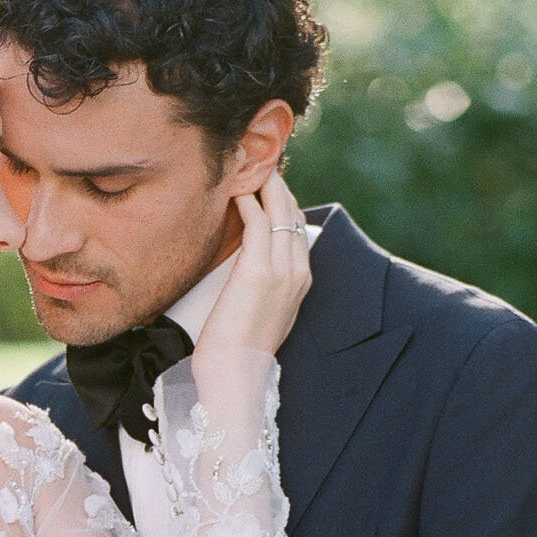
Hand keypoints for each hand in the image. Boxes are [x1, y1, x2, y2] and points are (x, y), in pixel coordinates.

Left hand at [195, 171, 311, 361]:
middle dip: (277, 185)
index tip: (266, 183)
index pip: (298, 228)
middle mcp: (299, 271)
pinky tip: (234, 191)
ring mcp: (282, 270)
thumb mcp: (261, 312)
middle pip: (293, 213)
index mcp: (302, 281)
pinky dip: (247, 201)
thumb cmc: (238, 349)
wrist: (234, 373)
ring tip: (246, 168)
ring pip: (279, 211)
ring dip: (263, 185)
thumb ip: (263, 285)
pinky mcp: (259, 270)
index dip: (283, 202)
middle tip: (257, 163)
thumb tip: (248, 268)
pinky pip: (257, 221)